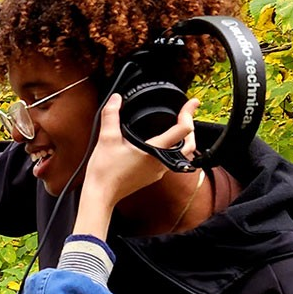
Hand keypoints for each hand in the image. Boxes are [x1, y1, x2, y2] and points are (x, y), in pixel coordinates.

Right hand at [82, 93, 198, 208]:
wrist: (100, 194)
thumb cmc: (105, 171)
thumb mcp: (107, 138)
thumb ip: (111, 115)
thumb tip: (116, 99)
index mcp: (155, 150)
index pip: (182, 129)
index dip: (189, 112)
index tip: (193, 102)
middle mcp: (160, 163)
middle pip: (189, 145)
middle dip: (191, 128)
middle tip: (186, 115)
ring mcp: (157, 171)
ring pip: (180, 155)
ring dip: (182, 140)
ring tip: (176, 127)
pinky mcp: (151, 177)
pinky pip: (168, 161)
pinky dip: (171, 150)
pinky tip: (160, 144)